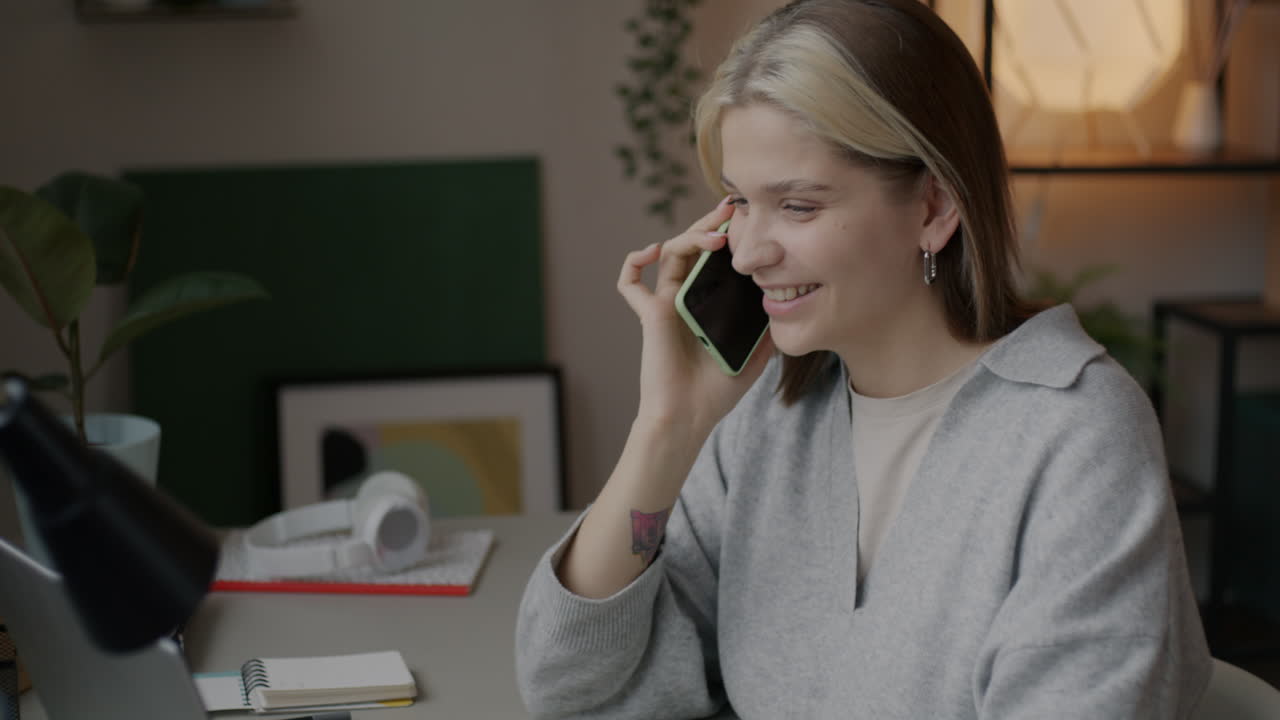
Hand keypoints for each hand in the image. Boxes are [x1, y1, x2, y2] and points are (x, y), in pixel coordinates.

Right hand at [617, 197, 774, 435]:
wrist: (690, 417)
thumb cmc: (717, 392)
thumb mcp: (755, 355)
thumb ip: (766, 329)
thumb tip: (788, 302)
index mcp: (710, 303)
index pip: (716, 259)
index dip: (727, 237)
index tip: (747, 220)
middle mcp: (687, 298)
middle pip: (692, 247)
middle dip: (709, 224)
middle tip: (729, 209)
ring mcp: (666, 304)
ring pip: (669, 253)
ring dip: (689, 237)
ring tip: (716, 236)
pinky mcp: (650, 315)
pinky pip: (630, 284)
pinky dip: (634, 262)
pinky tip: (653, 251)